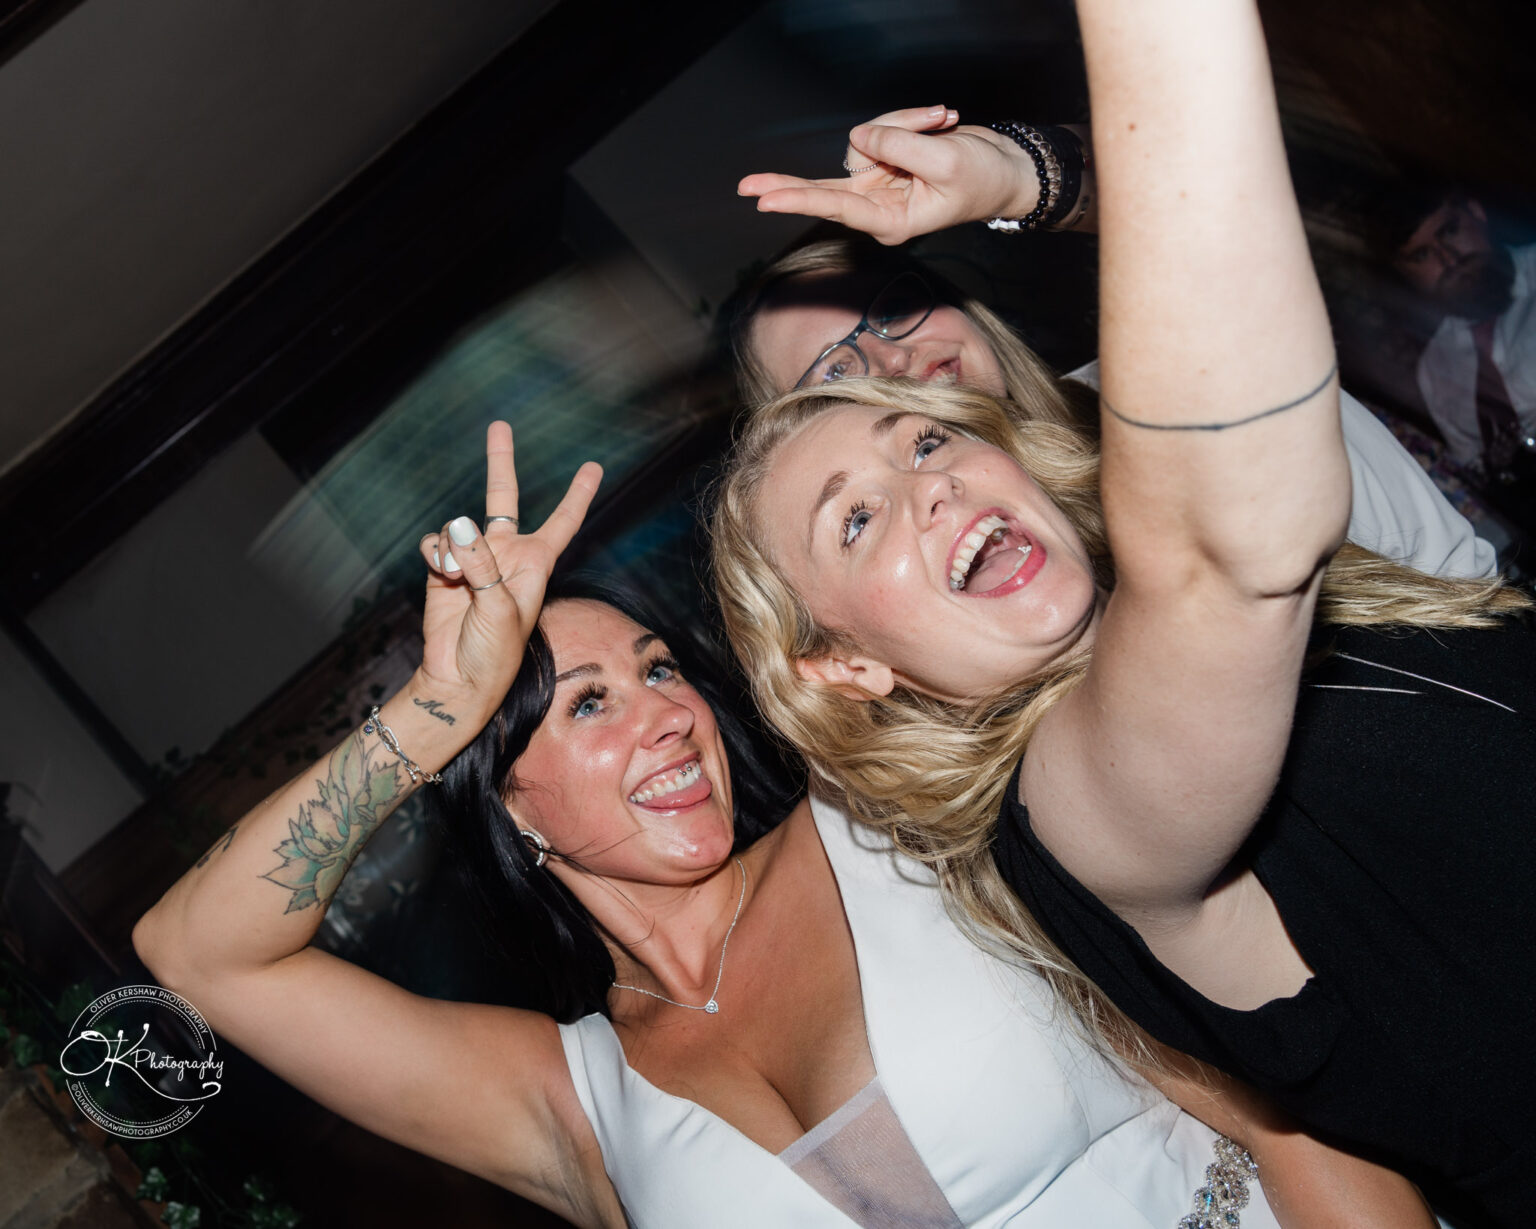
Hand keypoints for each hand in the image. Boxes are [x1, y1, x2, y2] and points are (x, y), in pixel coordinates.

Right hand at [416, 422, 601, 721]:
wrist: (458, 679)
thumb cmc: (494, 653)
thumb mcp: (499, 609)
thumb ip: (481, 563)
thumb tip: (458, 523)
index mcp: (535, 563)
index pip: (563, 520)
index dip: (578, 493)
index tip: (593, 466)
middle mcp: (506, 554)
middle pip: (503, 497)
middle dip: (500, 462)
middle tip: (499, 425)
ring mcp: (473, 559)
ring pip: (457, 525)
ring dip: (452, 545)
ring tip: (456, 579)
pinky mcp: (443, 569)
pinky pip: (435, 544)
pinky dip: (434, 554)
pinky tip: (441, 574)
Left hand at [738, 105, 1038, 244]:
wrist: (1005, 169)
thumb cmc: (983, 178)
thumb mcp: (945, 160)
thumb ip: (898, 148)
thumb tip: (860, 137)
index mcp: (891, 219)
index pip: (837, 207)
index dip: (800, 200)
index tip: (765, 202)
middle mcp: (878, 203)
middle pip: (824, 191)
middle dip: (787, 185)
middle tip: (745, 187)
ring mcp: (878, 180)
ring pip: (863, 141)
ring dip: (900, 122)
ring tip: (942, 120)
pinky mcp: (885, 159)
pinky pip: (877, 129)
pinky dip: (905, 118)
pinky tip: (937, 120)